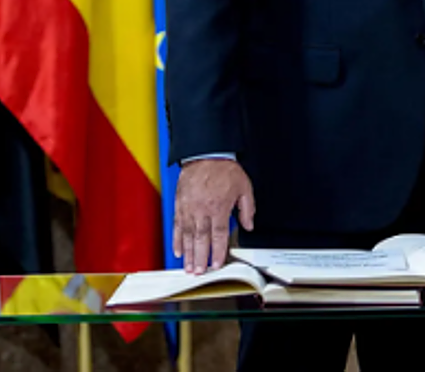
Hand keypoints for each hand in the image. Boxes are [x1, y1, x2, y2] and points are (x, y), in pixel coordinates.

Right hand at [173, 159, 254, 273]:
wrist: (205, 152)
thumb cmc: (223, 168)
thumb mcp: (244, 186)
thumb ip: (247, 208)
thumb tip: (249, 224)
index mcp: (219, 207)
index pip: (219, 235)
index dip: (217, 252)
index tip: (216, 265)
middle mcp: (202, 210)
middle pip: (201, 239)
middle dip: (199, 258)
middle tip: (198, 272)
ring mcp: (189, 207)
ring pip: (187, 235)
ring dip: (187, 253)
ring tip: (187, 267)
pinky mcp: (180, 203)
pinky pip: (177, 224)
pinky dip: (176, 238)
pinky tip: (177, 250)